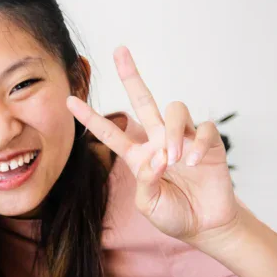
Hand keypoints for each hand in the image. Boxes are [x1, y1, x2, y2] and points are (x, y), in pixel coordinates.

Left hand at [67, 47, 239, 245]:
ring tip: (174, 160)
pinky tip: (192, 164)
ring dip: (173, 132)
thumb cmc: (173, 214)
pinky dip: (197, 145)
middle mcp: (159, 141)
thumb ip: (146, 182)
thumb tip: (156, 158)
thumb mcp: (149, 204)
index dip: (89, 117)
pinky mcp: (209, 143)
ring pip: (175, 109)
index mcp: (138, 156)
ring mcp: (184, 139)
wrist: (204, 225)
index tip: (68, 101)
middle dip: (131, 75)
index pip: (110, 132)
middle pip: (143, 100)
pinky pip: (203, 129)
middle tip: (119, 51)